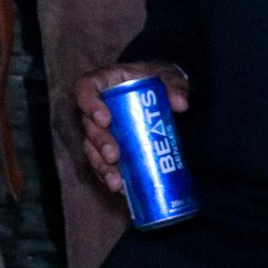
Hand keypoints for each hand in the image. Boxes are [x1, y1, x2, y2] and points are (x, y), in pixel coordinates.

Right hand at [75, 62, 189, 193]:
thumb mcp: (166, 77)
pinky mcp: (105, 149)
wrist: (156, 95)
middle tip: (114, 156)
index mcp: (104, 82)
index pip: (86, 88)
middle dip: (99, 143)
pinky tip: (122, 189)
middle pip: (88, 125)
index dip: (90, 104)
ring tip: (116, 182)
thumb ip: (174, 86)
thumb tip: (181, 104)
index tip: (105, 119)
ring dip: (102, 167)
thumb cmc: (154, 81)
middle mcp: (95, 107)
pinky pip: (101, 164)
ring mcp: (98, 130)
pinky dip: (110, 176)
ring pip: (91, 149)